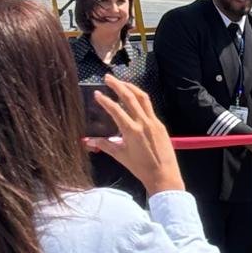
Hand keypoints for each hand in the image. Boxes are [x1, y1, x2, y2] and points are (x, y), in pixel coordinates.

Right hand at [86, 75, 183, 195]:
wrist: (164, 175)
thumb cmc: (140, 168)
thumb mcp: (120, 156)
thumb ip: (105, 145)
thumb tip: (88, 141)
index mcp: (131, 130)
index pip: (116, 109)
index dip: (105, 100)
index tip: (97, 94)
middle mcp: (144, 123)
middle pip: (130, 97)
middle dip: (118, 85)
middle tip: (107, 77)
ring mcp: (154, 122)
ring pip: (143, 98)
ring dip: (131, 87)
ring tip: (121, 82)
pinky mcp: (160, 125)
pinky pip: (149, 107)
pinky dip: (140, 99)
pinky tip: (134, 97)